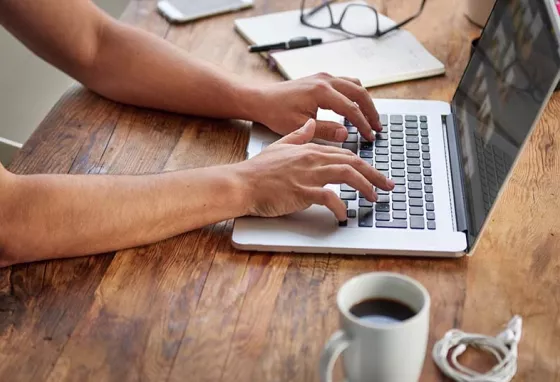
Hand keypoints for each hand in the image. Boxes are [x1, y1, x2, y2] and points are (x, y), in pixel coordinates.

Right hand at [235, 119, 393, 220]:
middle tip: (388, 186)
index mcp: (310, 149)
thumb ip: (299, 135)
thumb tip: (311, 124)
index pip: (345, 154)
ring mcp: (308, 175)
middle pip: (352, 163)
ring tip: (375, 198)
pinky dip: (340, 207)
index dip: (364, 164)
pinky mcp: (302, 192)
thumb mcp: (281, 145)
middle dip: (375, 174)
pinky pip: (329, 198)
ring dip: (365, 187)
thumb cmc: (259, 169)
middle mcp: (313, 159)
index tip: (376, 173)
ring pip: (346, 176)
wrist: (242, 182)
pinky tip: (343, 214)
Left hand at [249, 73, 381, 142]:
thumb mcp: (300, 126)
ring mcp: (323, 77)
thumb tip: (346, 135)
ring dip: (365, 101)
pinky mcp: (320, 79)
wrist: (261, 99)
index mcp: (321, 91)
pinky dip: (355, 95)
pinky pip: (346, 83)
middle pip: (359, 93)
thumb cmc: (276, 113)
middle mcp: (325, 80)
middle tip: (378, 128)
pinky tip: (356, 108)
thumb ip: (325, 130)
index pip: (351, 108)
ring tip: (371, 118)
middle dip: (371, 111)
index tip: (370, 136)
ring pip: (354, 85)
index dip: (363, 124)